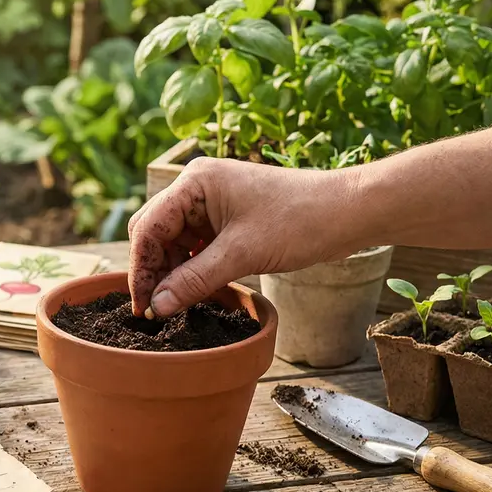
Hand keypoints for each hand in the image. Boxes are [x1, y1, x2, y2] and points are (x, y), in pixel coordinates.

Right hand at [128, 156, 360, 317]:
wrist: (349, 212)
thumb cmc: (300, 221)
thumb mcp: (242, 255)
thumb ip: (194, 281)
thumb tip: (158, 307)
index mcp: (194, 182)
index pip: (148, 227)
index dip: (142, 269)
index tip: (144, 306)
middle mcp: (197, 186)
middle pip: (155, 232)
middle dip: (153, 270)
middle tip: (157, 308)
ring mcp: (212, 201)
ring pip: (174, 241)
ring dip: (173, 271)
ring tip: (179, 302)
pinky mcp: (227, 216)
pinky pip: (196, 244)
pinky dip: (192, 267)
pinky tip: (197, 289)